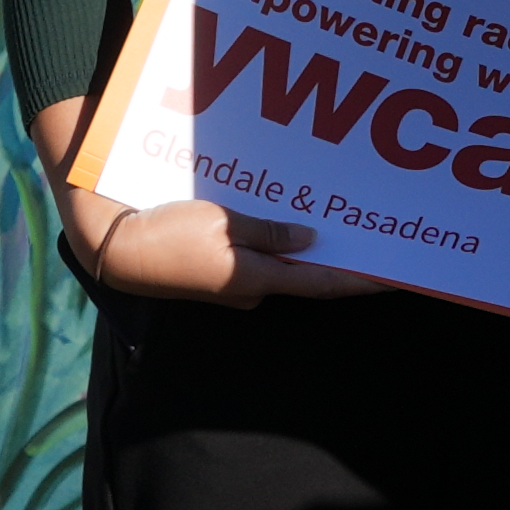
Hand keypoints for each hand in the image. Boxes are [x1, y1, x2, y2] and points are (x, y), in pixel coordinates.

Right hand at [61, 193, 351, 305]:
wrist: (113, 250)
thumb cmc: (165, 236)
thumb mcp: (220, 224)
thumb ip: (267, 233)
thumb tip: (309, 240)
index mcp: (257, 279)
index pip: (322, 283)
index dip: (361, 282)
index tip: (396, 278)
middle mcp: (251, 288)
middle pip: (307, 275)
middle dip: (340, 258)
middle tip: (374, 238)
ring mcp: (233, 283)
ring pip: (282, 264)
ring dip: (308, 248)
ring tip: (341, 224)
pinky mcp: (216, 272)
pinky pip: (256, 257)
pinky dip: (277, 242)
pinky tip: (289, 221)